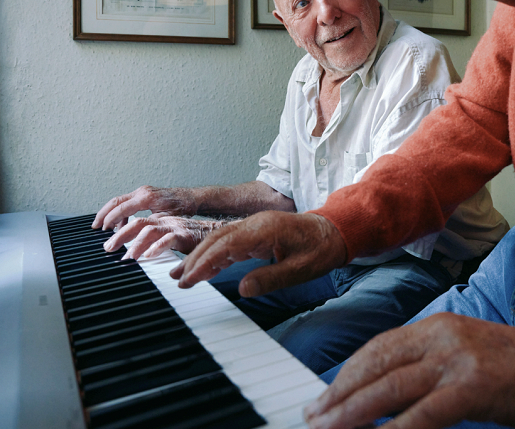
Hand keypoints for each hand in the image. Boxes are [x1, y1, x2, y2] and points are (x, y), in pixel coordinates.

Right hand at [92, 186, 197, 229]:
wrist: (191, 198)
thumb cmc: (182, 208)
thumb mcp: (167, 218)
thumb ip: (151, 223)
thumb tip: (138, 231)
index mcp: (146, 197)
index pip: (122, 208)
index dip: (110, 219)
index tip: (102, 229)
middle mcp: (142, 192)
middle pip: (115, 202)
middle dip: (104, 214)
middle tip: (95, 227)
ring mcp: (142, 191)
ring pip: (119, 201)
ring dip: (111, 214)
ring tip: (105, 228)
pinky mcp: (144, 194)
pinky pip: (127, 202)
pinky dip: (120, 213)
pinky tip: (121, 225)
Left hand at [103, 215, 226, 259]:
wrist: (219, 233)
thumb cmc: (196, 239)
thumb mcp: (171, 241)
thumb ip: (157, 245)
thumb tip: (142, 256)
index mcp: (161, 221)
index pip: (135, 221)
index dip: (120, 230)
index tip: (109, 243)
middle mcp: (165, 221)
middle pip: (137, 223)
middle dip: (120, 235)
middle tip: (108, 248)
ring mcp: (175, 227)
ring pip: (149, 229)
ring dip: (135, 244)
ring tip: (127, 257)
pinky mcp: (185, 235)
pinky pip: (168, 239)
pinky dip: (156, 247)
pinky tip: (148, 256)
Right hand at [169, 211, 347, 296]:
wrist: (336, 231)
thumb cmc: (321, 249)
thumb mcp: (300, 270)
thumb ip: (271, 278)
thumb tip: (243, 289)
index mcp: (264, 230)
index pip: (225, 245)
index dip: (204, 262)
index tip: (189, 279)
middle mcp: (255, 224)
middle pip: (216, 239)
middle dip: (195, 259)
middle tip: (179, 280)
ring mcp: (255, 227)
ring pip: (220, 239)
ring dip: (201, 256)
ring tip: (184, 275)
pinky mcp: (257, 233)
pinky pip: (231, 241)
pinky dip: (216, 255)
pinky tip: (206, 269)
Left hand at [304, 315, 514, 428]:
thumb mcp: (469, 358)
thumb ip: (433, 371)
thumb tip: (396, 399)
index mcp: (437, 327)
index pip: (378, 348)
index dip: (348, 373)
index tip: (326, 396)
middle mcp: (440, 337)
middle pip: (376, 365)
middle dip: (340, 394)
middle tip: (315, 417)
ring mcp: (456, 360)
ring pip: (390, 387)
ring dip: (354, 412)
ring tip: (329, 428)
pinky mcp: (474, 386)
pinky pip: (425, 414)